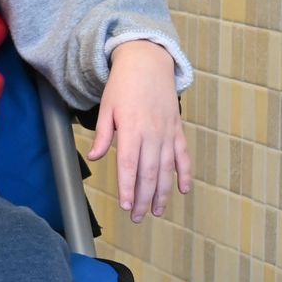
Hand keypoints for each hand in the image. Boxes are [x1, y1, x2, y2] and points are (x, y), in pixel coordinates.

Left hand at [86, 39, 192, 222]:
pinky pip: (183, 156)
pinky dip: (185, 174)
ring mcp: (167, 133)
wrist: (148, 63)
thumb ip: (103, 135)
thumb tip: (95, 156)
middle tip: (138, 218)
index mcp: (131, 129)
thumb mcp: (107, 107)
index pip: (129, 165)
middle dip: (144, 199)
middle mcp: (152, 133)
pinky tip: (183, 190)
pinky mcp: (178, 130)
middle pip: (149, 173)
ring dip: (163, 193)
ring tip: (157, 212)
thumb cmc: (123, 85)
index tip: (126, 206)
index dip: (129, 188)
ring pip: (167, 170)